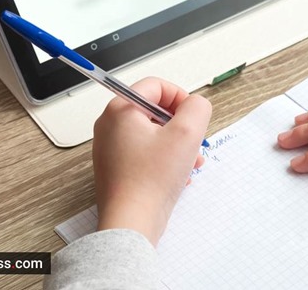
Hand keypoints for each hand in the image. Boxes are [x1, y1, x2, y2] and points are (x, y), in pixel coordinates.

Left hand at [92, 77, 211, 244]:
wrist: (131, 222)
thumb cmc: (151, 181)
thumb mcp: (187, 133)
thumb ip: (197, 107)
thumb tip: (196, 104)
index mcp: (120, 109)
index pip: (156, 85)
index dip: (180, 97)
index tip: (192, 116)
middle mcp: (110, 126)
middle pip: (155, 111)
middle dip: (181, 126)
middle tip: (193, 142)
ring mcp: (111, 148)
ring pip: (153, 135)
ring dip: (177, 145)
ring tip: (191, 163)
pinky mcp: (117, 168)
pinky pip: (146, 154)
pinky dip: (165, 160)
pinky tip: (178, 177)